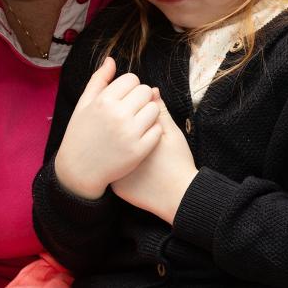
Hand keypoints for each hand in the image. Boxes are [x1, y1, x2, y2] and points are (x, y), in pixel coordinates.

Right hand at [53, 58, 164, 199]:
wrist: (79, 170)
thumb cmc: (80, 134)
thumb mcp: (83, 104)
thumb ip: (98, 80)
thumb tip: (111, 60)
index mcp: (104, 100)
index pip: (132, 79)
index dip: (129, 87)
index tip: (124, 98)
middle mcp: (118, 115)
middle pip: (146, 91)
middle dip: (140, 98)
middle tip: (131, 110)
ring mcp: (130, 133)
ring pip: (155, 109)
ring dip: (148, 113)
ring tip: (136, 121)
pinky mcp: (139, 150)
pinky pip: (157, 130)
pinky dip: (152, 131)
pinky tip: (140, 135)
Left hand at [112, 88, 197, 223]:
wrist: (179, 196)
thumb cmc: (178, 162)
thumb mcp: (172, 133)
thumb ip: (160, 111)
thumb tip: (152, 91)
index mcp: (132, 132)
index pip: (123, 111)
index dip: (133, 111)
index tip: (141, 116)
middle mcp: (118, 151)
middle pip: (112, 129)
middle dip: (121, 125)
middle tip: (136, 131)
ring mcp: (114, 170)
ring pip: (107, 149)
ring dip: (115, 143)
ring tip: (130, 146)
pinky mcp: (115, 185)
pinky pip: (110, 169)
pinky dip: (117, 164)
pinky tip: (131, 164)